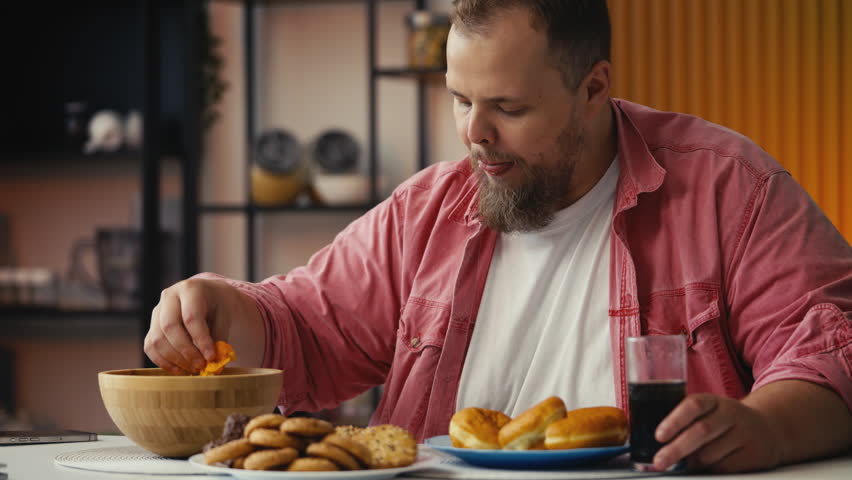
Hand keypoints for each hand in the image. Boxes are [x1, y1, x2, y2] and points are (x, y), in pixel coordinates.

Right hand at [143, 278, 240, 373]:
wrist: (208, 294)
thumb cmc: (218, 305)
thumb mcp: (225, 315)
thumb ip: (220, 338)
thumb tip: (215, 364)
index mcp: (191, 289)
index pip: (191, 317)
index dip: (200, 339)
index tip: (211, 357)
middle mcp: (169, 296)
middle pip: (170, 327)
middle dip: (186, 351)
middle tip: (201, 365)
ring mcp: (157, 310)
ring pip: (157, 338)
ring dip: (174, 359)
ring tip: (193, 368)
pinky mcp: (152, 325)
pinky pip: (150, 346)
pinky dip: (162, 361)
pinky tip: (179, 369)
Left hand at [653, 393, 783, 472]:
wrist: (769, 429)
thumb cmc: (726, 422)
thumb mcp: (711, 412)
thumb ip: (689, 422)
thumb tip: (663, 444)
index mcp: (715, 401)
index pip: (694, 405)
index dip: (675, 420)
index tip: (659, 436)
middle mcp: (732, 414)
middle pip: (701, 431)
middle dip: (677, 449)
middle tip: (660, 460)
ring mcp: (746, 434)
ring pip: (710, 454)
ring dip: (692, 462)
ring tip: (686, 463)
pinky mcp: (755, 455)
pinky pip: (724, 467)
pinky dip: (709, 470)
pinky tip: (706, 467)